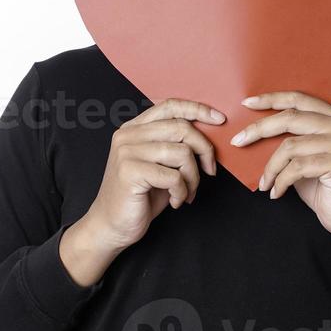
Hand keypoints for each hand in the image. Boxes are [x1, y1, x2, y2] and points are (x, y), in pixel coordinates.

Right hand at [60, 98, 223, 285]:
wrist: (111, 226)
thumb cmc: (140, 196)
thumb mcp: (160, 164)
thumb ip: (175, 144)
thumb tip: (209, 133)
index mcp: (135, 128)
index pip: (170, 105)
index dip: (198, 109)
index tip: (220, 120)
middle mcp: (128, 135)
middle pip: (182, 128)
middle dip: (204, 151)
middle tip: (209, 171)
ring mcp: (127, 152)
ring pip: (182, 153)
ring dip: (193, 177)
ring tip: (187, 192)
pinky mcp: (130, 172)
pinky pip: (174, 177)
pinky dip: (182, 192)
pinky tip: (175, 201)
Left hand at [232, 91, 330, 267]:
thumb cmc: (326, 187)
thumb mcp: (305, 157)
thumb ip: (291, 139)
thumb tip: (254, 130)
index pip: (299, 100)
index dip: (271, 99)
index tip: (247, 104)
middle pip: (290, 119)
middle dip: (258, 129)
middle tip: (238, 142)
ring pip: (289, 146)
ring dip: (270, 168)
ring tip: (265, 183)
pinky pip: (296, 168)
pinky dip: (280, 181)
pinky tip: (276, 192)